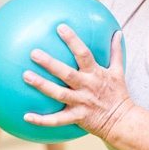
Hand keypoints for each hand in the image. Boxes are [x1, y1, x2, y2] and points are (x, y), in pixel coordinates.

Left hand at [22, 25, 133, 140]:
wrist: (122, 121)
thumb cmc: (118, 94)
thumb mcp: (118, 71)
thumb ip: (115, 51)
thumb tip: (117, 32)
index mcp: (95, 73)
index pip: (84, 54)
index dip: (73, 40)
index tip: (60, 27)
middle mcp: (87, 87)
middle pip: (67, 73)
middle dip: (50, 63)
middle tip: (33, 53)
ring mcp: (81, 103)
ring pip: (59, 94)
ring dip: (42, 85)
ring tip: (26, 76)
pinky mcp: (77, 117)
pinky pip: (57, 120)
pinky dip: (42, 120)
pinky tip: (26, 116)